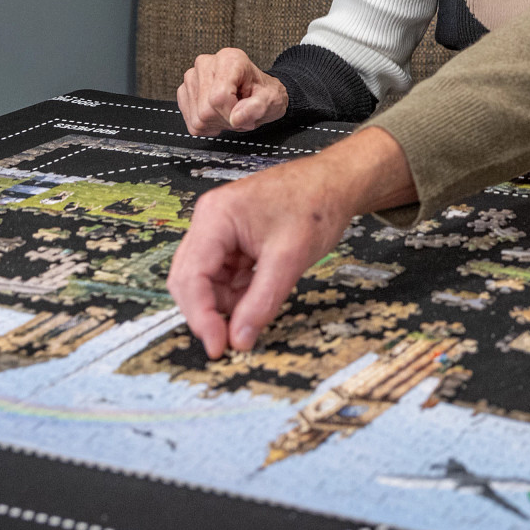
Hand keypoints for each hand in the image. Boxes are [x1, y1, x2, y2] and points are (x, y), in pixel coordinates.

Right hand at [167, 126, 415, 357]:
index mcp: (216, 217)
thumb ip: (261, 302)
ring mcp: (220, 230)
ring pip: (208, 281)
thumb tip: (239, 339)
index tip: (218, 347)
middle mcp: (210, 222)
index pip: (191, 277)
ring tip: (259, 308)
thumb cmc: (317, 204)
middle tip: (233, 341)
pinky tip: (261, 294)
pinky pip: (225, 275)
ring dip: (228, 303)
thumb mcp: (290, 258)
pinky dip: (239, 292)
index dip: (201, 317)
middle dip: (211, 312)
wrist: (338, 182)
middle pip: (191, 280)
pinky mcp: (234, 239)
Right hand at [177, 47, 288, 135]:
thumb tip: (236, 118)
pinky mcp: (184, 91)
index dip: (231, 113)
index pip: (218, 97)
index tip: (244, 113)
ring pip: (197, 118)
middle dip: (226, 119)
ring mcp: (191, 77)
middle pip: (205, 110)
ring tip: (231, 111)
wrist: (257, 93)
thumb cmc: (264, 93)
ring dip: (217, 123)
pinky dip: (207, 125)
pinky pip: (191, 122)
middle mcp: (206, 64)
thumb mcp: (272, 100)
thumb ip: (257, 108)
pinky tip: (219, 114)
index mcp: (229, 59)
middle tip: (240, 112)